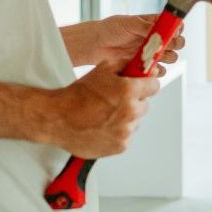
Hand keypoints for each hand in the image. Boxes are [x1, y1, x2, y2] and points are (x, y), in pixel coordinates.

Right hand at [43, 63, 159, 157]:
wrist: (57, 119)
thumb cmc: (77, 95)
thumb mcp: (103, 69)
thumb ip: (126, 65)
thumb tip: (144, 64)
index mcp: (129, 91)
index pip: (154, 85)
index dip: (146, 84)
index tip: (141, 85)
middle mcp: (130, 112)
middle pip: (146, 104)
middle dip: (136, 101)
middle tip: (118, 100)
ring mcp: (125, 131)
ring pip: (136, 121)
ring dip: (127, 118)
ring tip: (107, 114)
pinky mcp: (119, 146)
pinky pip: (127, 136)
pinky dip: (119, 132)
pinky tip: (104, 126)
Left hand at [91, 14, 184, 75]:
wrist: (96, 44)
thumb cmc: (111, 29)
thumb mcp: (128, 22)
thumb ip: (145, 26)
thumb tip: (159, 29)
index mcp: (155, 24)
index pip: (174, 26)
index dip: (178, 29)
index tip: (174, 32)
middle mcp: (156, 39)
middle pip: (177, 43)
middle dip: (176, 45)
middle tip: (166, 46)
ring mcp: (151, 53)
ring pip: (171, 57)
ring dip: (168, 58)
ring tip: (158, 57)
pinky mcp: (144, 66)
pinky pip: (158, 71)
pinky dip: (158, 71)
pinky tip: (150, 69)